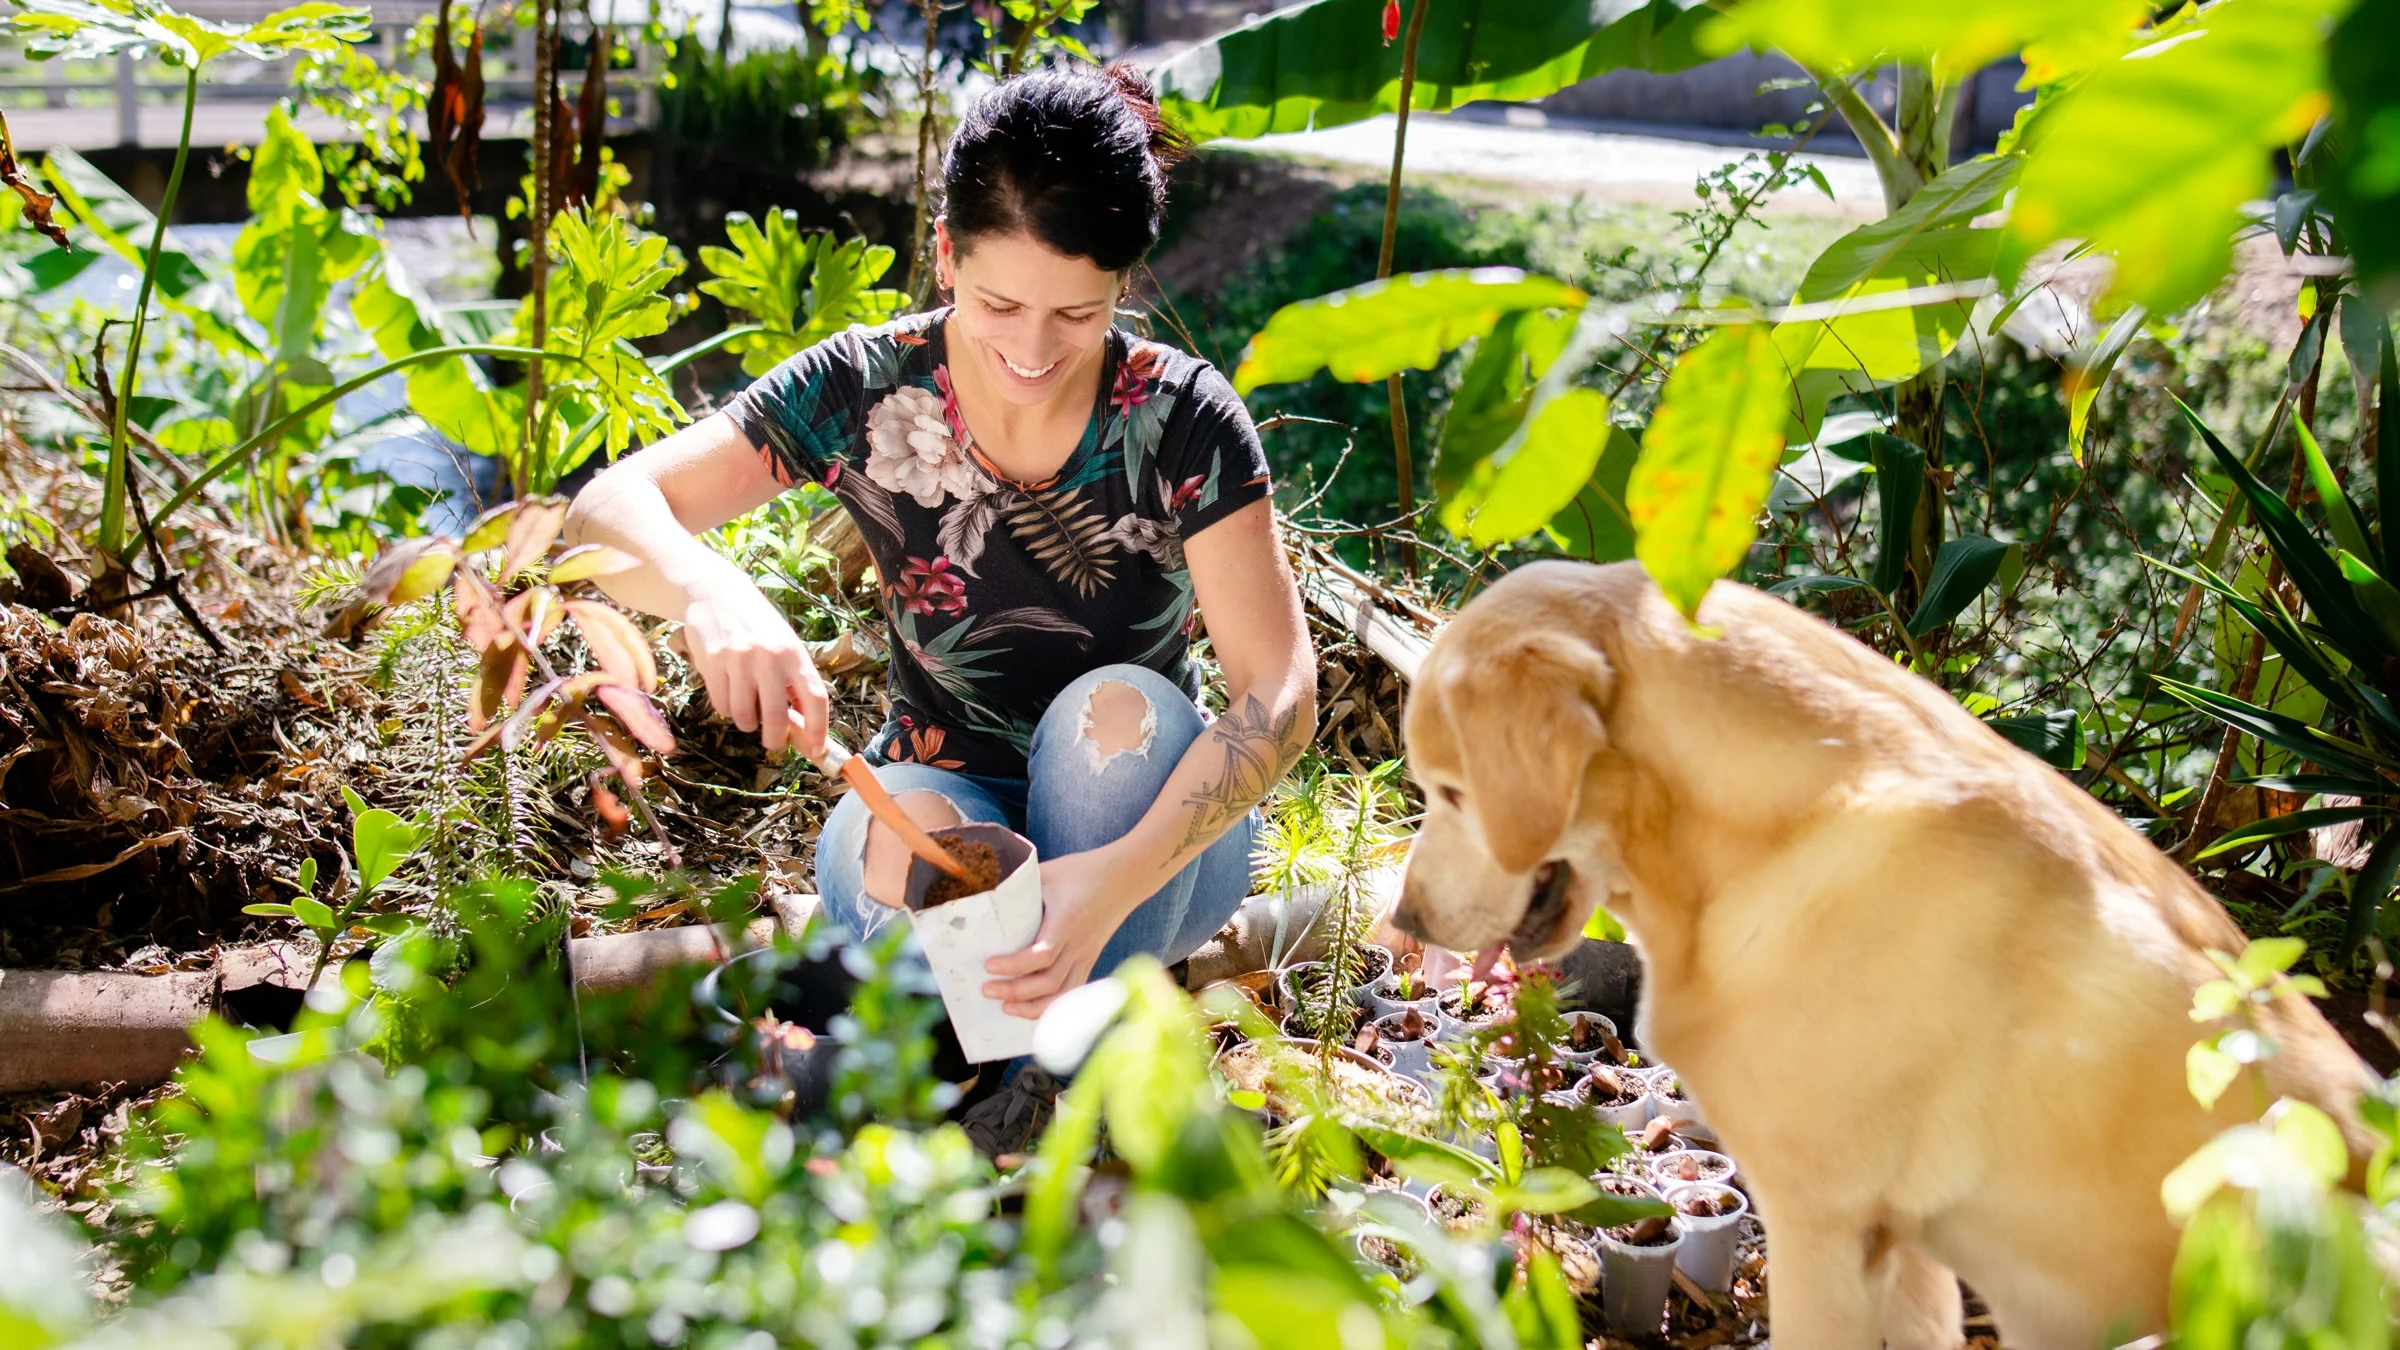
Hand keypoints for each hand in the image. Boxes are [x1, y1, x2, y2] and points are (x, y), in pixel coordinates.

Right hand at [677, 578, 826, 758]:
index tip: (816, 749)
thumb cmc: (757, 625)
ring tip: (747, 705)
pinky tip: (729, 691)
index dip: (818, 729)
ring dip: (747, 722)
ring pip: (744, 716)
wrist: (715, 593)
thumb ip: (794, 681)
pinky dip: (727, 709)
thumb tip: (804, 724)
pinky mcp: (712, 664)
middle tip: (773, 742)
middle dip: (775, 738)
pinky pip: (721, 705)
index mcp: (794, 653)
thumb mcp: (784, 645)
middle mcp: (769, 657)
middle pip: (777, 716)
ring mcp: (739, 661)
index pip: (815, 698)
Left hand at [982, 847, 1143, 1017]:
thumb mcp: (1048, 873)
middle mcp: (1079, 944)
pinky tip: (1029, 1009)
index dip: (1015, 965)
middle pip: (1049, 981)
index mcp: (1067, 920)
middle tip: (986, 989)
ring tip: (1005, 1006)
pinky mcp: (1089, 961)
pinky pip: (1071, 992)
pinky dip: (1050, 1006)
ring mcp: (1087, 956)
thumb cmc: (1083, 872)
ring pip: (1062, 994)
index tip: (989, 965)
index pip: (1042, 955)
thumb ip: (1020, 887)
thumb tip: (984, 896)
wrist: (1125, 877)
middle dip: (1015, 991)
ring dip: (1032, 1006)